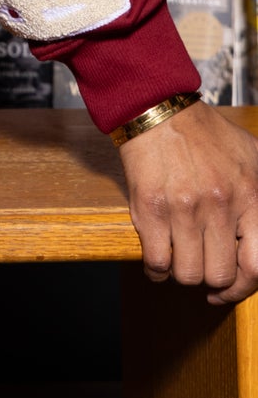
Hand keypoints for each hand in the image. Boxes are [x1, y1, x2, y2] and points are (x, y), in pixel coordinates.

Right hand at [120, 100, 257, 305]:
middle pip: (218, 275)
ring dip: (182, 271)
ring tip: (180, 256)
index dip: (242, 287)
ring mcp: (183, 209)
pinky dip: (156, 269)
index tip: (229, 288)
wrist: (158, 108)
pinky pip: (156, 262)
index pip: (255, 266)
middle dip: (210, 277)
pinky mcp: (150, 208)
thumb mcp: (253, 156)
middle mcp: (219, 206)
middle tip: (201, 265)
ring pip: (187, 273)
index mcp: (249, 195)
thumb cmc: (205, 133)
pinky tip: (159, 260)